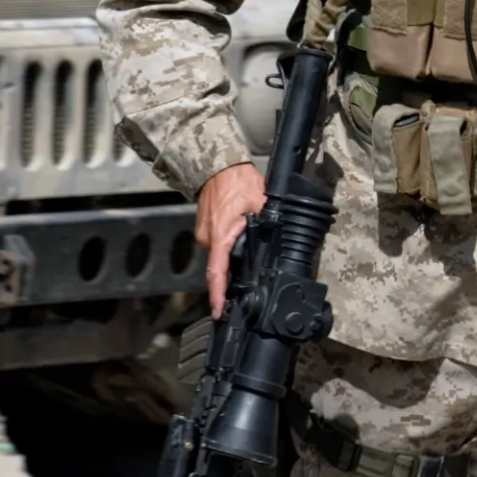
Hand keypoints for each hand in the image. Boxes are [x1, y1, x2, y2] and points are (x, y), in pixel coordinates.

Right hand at [195, 161, 266, 317]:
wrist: (219, 165)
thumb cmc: (238, 181)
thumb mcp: (260, 202)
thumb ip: (264, 225)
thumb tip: (271, 241)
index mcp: (220, 235)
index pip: (217, 272)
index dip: (218, 295)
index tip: (218, 311)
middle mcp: (208, 237)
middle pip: (219, 267)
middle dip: (231, 278)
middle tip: (245, 286)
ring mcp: (204, 233)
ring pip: (219, 255)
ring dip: (231, 259)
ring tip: (246, 256)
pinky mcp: (206, 228)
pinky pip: (217, 245)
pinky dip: (227, 248)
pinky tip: (239, 241)